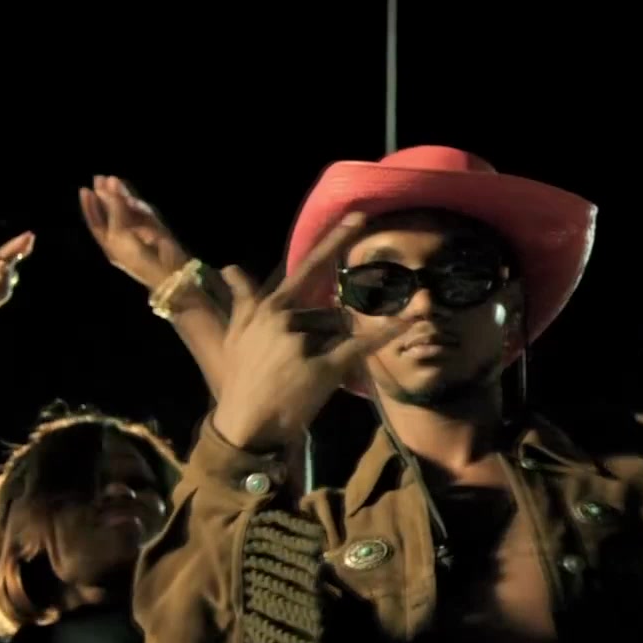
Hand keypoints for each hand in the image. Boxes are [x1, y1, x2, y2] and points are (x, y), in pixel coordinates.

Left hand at [78, 175, 189, 289]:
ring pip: (127, 210)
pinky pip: (144, 213)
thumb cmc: (138, 257)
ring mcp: (139, 232)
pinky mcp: (155, 228)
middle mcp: (122, 237)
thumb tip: (104, 188)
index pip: (96, 222)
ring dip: (121, 195)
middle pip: (111, 213)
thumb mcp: (119, 233)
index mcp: (109, 243)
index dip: (90, 206)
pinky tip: (132, 200)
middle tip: (100, 178)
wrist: (167, 271)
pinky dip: (138, 206)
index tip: (85, 189)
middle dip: (106, 196)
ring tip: (114, 179)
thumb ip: (113, 209)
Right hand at [208, 214, 411, 451]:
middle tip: (321, 329)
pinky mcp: (323, 368)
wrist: (243, 425)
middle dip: (333, 328)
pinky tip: (411, 319)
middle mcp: (285, 318)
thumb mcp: (236, 335)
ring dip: (336, 348)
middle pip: (329, 310)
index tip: (359, 216)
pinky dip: (387, 333)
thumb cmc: (240, 379)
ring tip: (306, 374)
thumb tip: (231, 267)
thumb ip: (242, 299)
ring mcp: (303, 343)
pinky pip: (361, 346)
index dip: (333, 242)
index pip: (306, 267)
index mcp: (269, 308)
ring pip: (340, 331)